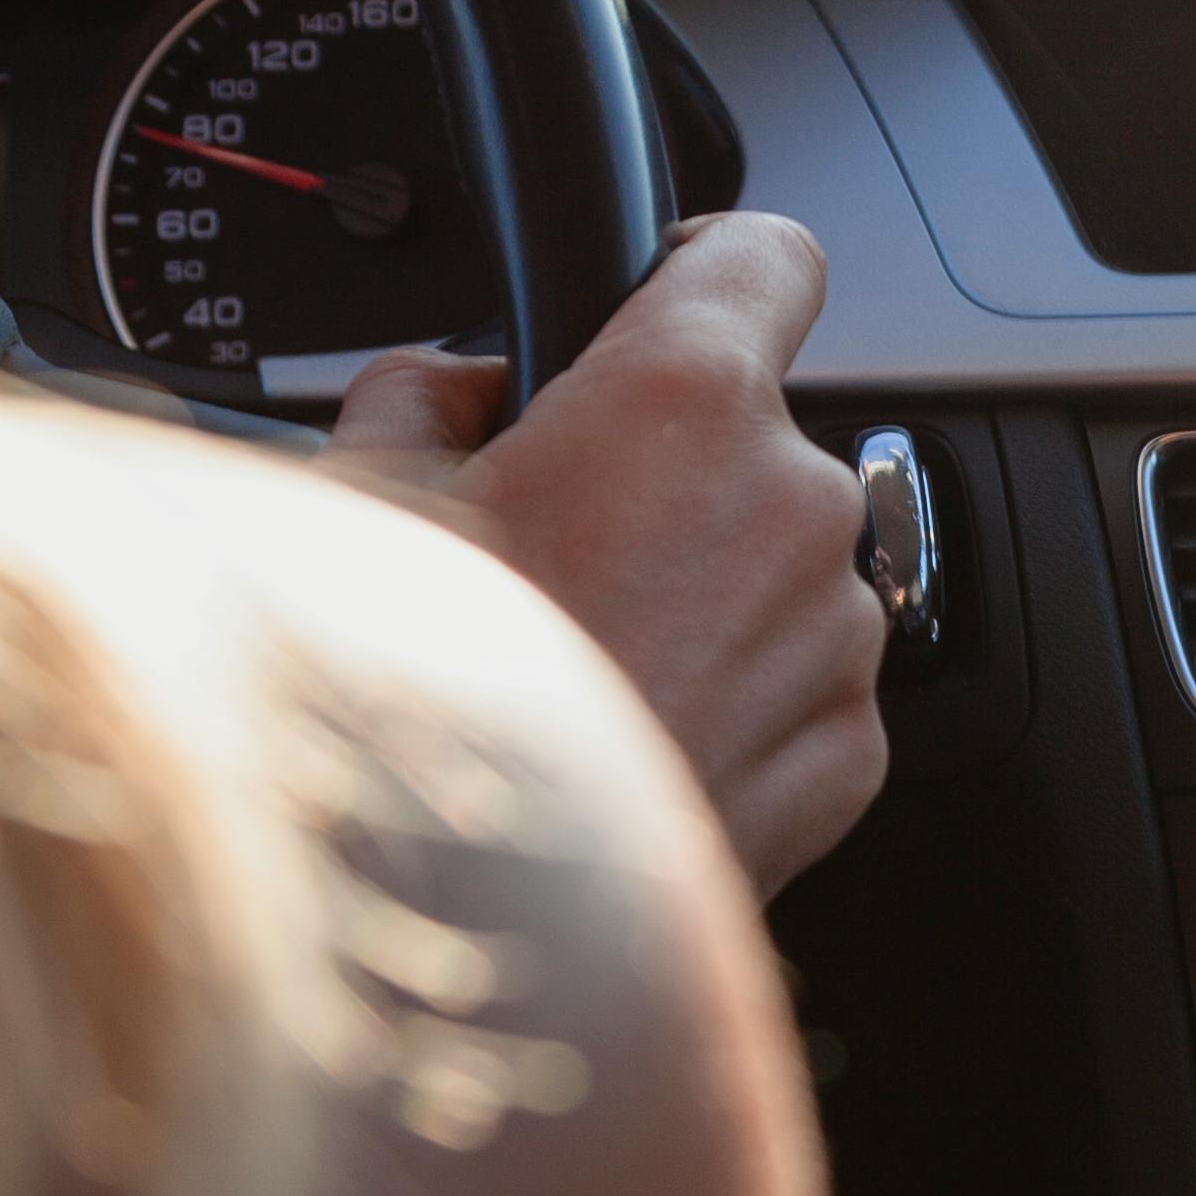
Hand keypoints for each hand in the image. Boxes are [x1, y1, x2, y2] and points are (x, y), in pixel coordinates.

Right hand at [322, 216, 891, 898]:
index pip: (765, 255)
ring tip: (568, 665)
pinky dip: (723, 699)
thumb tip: (449, 389)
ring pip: (772, 568)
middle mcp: (790, 508)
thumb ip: (418, 399)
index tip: (661, 295)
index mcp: (682, 404)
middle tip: (542, 545)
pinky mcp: (846, 758)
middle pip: (748, 435)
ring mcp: (831, 640)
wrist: (457, 940)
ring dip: (693, 593)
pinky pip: (792, 686)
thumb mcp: (349, 506)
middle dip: (657, 472)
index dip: (704, 267)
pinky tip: (617, 741)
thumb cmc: (402, 723)